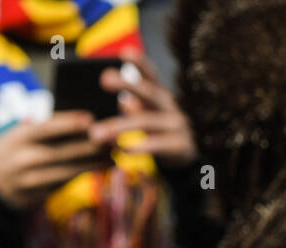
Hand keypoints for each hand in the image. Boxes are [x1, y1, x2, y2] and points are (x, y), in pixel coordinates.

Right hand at [0, 111, 111, 209]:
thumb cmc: (14, 148)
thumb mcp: (19, 133)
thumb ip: (45, 127)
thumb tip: (83, 122)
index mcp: (18, 137)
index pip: (46, 128)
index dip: (69, 124)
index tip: (91, 119)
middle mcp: (25, 159)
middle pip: (64, 152)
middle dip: (92, 146)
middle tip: (114, 139)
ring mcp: (33, 179)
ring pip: (70, 170)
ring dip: (95, 163)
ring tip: (114, 155)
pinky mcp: (41, 194)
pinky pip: (67, 182)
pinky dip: (85, 172)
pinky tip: (102, 165)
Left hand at [87, 51, 197, 168]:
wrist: (189, 157)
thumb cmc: (162, 132)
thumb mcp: (149, 117)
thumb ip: (136, 109)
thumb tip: (125, 102)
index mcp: (161, 96)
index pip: (152, 76)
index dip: (140, 64)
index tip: (125, 52)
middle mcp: (171, 107)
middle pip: (150, 93)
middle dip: (128, 84)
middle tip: (104, 79)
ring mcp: (178, 126)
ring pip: (146, 122)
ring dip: (120, 126)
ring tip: (96, 134)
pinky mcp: (180, 146)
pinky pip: (158, 145)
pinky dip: (140, 147)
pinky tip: (123, 149)